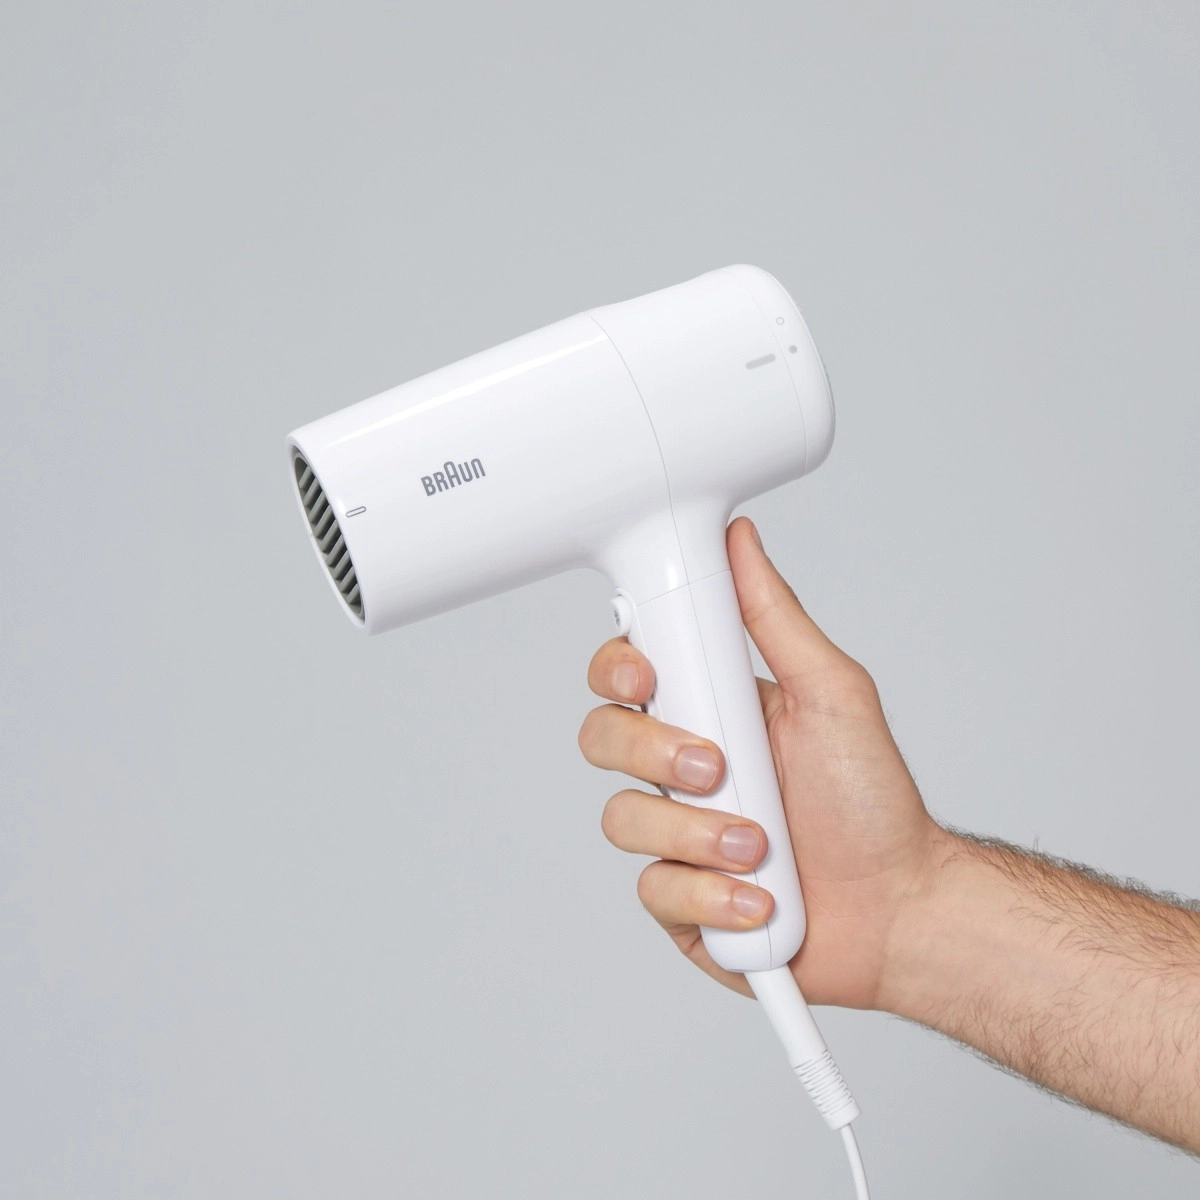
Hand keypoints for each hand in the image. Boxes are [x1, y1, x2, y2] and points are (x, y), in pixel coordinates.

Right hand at [578, 517, 940, 1009]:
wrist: (900, 909)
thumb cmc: (871, 802)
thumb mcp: (831, 692)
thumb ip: (775, 616)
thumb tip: (741, 541)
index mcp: (709, 711)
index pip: (626, 674)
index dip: (618, 669)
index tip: (646, 676)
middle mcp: (681, 770)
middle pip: (602, 739)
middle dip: (654, 753)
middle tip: (719, 767)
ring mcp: (676, 836)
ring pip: (622, 819)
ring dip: (697, 835)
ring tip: (761, 846)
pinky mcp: (679, 901)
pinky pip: (654, 892)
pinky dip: (712, 898)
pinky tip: (759, 899)